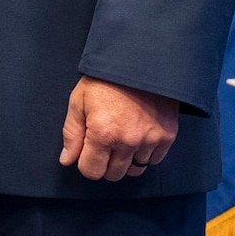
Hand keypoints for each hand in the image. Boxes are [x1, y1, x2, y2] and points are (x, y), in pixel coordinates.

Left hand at [58, 76, 179, 180]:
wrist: (139, 60)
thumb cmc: (104, 79)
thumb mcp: (79, 101)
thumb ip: (72, 134)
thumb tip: (67, 160)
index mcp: (103, 132)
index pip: (92, 171)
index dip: (86, 162)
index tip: (87, 151)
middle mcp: (128, 141)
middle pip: (113, 174)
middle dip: (104, 163)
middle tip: (103, 144)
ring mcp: (150, 139)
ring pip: (135, 170)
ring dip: (125, 160)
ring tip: (121, 138)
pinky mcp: (167, 135)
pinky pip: (154, 160)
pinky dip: (145, 153)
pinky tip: (138, 135)